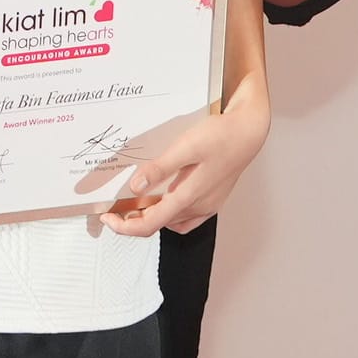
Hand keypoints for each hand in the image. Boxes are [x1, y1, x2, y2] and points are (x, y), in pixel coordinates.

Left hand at [96, 97, 266, 235]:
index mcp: (189, 196)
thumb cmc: (221, 135)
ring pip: (173, 221)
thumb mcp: (186, 146)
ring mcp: (208, 205)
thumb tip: (136, 188)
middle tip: (116, 206)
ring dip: (152, 216)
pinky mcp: (214, 199)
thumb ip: (160, 168)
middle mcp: (199, 206)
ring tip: (136, 202)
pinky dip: (171, 213)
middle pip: (159, 224)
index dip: (125, 227)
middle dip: (134, 220)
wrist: (249, 131)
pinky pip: (187, 217)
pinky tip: (166, 199)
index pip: (150, 224)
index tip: (108, 218)